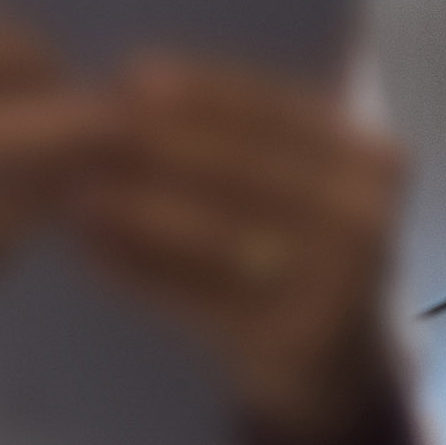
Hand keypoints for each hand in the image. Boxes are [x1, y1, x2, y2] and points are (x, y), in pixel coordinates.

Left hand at [75, 56, 407, 444]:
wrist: (331, 369)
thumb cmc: (290, 258)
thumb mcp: (284, 192)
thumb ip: (230, 145)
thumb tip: (126, 89)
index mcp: (369, 159)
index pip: (279, 111)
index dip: (205, 91)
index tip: (130, 75)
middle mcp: (366, 211)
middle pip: (248, 168)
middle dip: (162, 147)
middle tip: (88, 133)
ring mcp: (339, 279)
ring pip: (222, 234)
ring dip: (142, 212)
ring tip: (76, 195)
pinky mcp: (294, 337)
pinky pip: (201, 299)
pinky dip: (142, 273)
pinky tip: (89, 253)